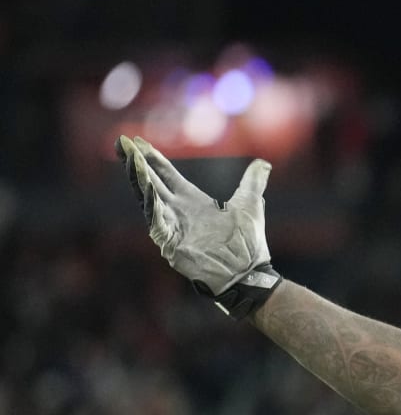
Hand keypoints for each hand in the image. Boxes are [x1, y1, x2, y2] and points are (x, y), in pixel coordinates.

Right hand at [117, 135, 280, 315]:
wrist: (249, 273)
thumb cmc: (248, 244)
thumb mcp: (250, 205)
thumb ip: (253, 182)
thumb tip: (264, 164)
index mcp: (193, 201)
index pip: (166, 175)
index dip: (153, 158)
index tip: (138, 141)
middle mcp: (179, 212)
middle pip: (151, 182)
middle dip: (136, 162)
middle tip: (123, 142)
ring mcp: (173, 227)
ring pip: (149, 198)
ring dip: (140, 179)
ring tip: (131, 160)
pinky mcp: (171, 244)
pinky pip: (157, 221)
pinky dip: (152, 205)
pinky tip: (147, 188)